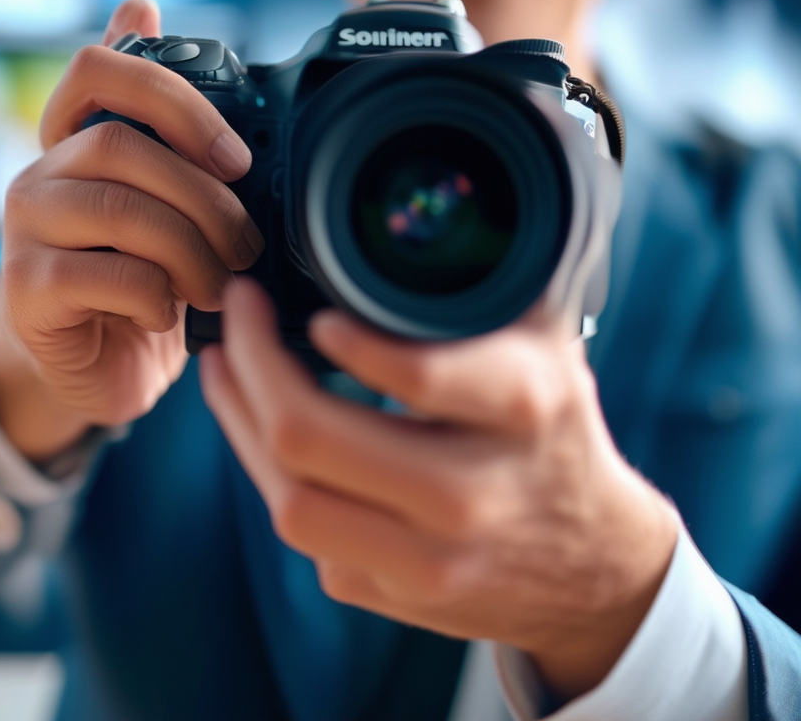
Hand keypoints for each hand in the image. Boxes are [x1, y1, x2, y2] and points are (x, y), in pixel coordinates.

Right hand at [0, 0, 262, 461]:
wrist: (95, 368)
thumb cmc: (136, 279)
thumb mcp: (161, 200)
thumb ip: (159, 123)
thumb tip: (141, 4)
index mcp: (74, 138)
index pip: (98, 67)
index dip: (172, 98)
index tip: (234, 156)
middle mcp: (38, 173)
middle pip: (120, 144)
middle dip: (204, 197)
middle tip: (246, 244)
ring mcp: (22, 231)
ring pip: (119, 210)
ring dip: (191, 252)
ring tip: (219, 284)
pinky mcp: (26, 290)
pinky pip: (107, 275)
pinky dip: (158, 297)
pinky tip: (168, 314)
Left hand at [199, 277, 679, 699]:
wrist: (592, 569)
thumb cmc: (552, 436)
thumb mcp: (547, 351)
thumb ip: (482, 289)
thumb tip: (393, 223)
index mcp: (522, 412)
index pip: (417, 376)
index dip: (346, 340)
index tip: (311, 307)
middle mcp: (472, 495)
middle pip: (309, 438)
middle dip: (251, 362)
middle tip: (240, 310)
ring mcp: (425, 559)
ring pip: (288, 497)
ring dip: (239, 418)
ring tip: (224, 363)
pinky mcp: (386, 594)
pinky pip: (299, 525)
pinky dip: (265, 466)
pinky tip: (254, 421)